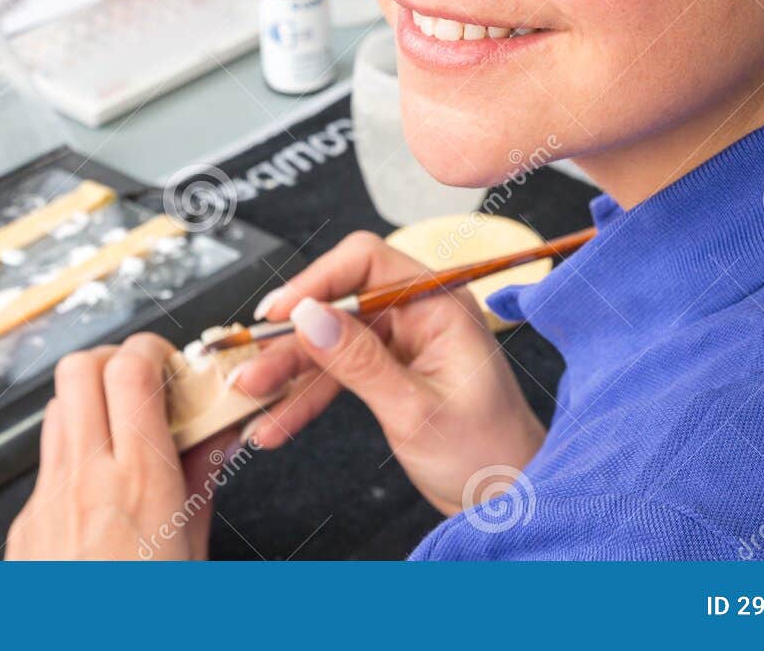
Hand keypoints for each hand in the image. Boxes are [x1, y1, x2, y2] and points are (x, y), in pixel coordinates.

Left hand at [5, 334, 235, 560]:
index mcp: (140, 481)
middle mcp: (86, 480)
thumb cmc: (144, 615)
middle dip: (114, 360)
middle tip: (143, 382)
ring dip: (90, 404)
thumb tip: (217, 435)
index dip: (153, 350)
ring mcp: (47, 500)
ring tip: (124, 434)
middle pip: (81, 369)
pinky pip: (46, 465)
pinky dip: (74, 458)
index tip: (172, 365)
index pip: (132, 368)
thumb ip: (202, 479)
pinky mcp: (25, 526)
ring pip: (58, 410)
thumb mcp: (195, 548)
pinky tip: (100, 491)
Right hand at [231, 232, 545, 515]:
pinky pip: (336, 374)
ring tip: (253, 399)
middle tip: (252, 368)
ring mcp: (403, 344)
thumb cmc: (488, 455)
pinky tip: (277, 421)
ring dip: (290, 373)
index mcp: (439, 303)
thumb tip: (309, 315)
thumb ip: (359, 361)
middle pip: (338, 304)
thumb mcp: (416, 409)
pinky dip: (306, 397)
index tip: (279, 313)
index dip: (316, 281)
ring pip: (329, 342)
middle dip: (292, 339)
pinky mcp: (389, 373)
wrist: (511, 501)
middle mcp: (419, 314)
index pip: (366, 262)